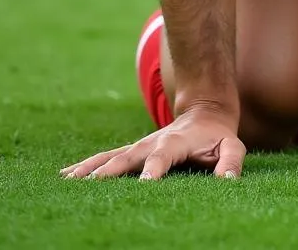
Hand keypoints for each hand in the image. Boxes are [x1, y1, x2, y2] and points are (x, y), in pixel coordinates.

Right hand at [60, 104, 245, 181]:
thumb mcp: (232, 146)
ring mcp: (138, 146)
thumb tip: (228, 180)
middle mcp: (151, 142)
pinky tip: (65, 175)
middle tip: (89, 185)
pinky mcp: (130, 151)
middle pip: (128, 156)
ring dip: (90, 168)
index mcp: (175, 142)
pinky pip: (105, 158)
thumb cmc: (217, 136)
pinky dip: (86, 166)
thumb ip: (232, 161)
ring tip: (68, 180)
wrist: (203, 111)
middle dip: (109, 171)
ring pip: (111, 156)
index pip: (163, 155)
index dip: (154, 168)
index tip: (144, 182)